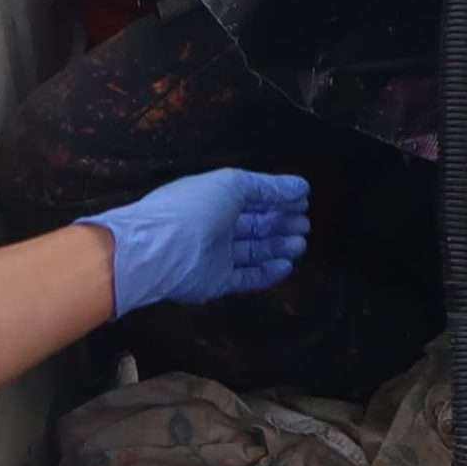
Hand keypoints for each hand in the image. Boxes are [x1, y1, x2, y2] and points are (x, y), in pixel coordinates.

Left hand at [77, 169, 312, 316]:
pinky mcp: (216, 282)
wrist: (161, 249)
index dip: (276, 199)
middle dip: (280, 224)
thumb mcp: (231, 184)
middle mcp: (213, 225)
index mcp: (213, 197)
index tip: (303, 200)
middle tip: (305, 225)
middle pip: (253, 225)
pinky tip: (286, 265)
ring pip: (252, 252)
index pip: (250, 197)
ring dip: (278, 247)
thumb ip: (267, 186)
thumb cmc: (194, 207)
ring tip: (301, 243)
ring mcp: (214, 255)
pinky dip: (267, 273)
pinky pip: (246, 277)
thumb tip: (300, 186)